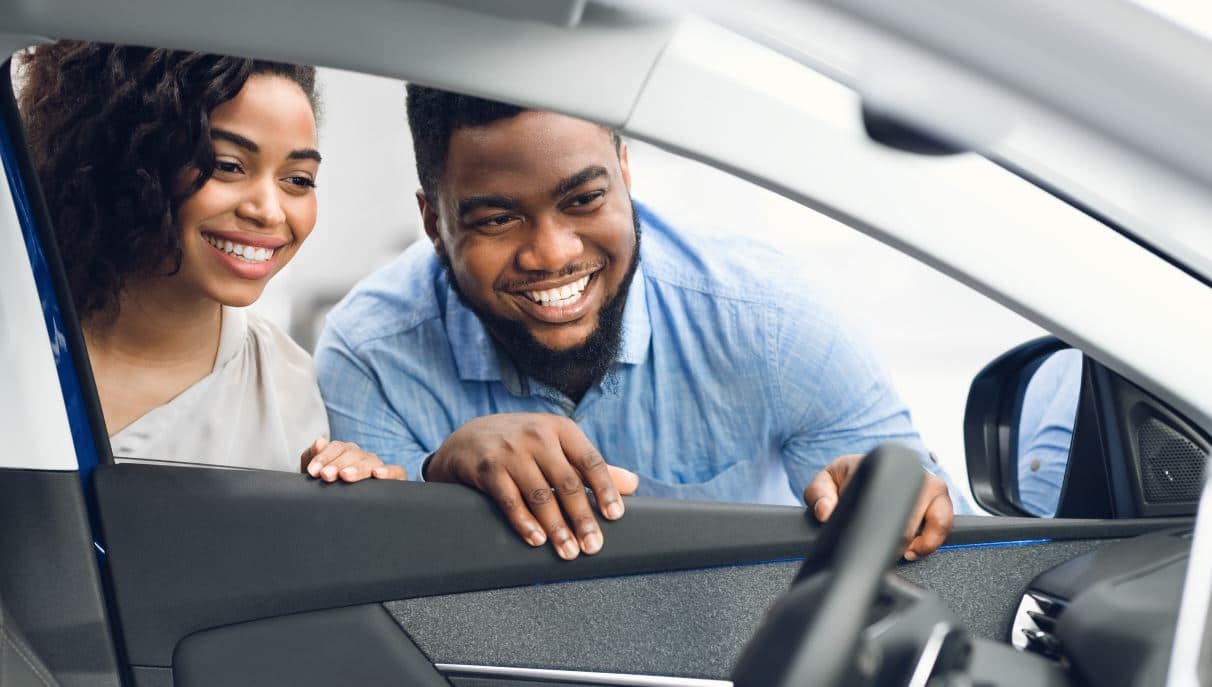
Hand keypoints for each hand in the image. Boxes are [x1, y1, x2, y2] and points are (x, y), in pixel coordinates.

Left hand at [301, 437, 407, 482]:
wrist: (347, 517)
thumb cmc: (331, 492)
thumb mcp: (318, 475)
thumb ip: (312, 457)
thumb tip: (319, 442)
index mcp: (344, 453)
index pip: (335, 448)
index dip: (323, 458)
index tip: (313, 471)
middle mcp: (361, 458)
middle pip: (352, 453)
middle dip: (337, 464)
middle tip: (326, 475)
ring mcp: (378, 466)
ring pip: (371, 461)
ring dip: (357, 468)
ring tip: (346, 476)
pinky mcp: (396, 478)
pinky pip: (397, 471)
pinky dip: (389, 471)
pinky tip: (378, 474)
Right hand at [425, 413, 638, 559]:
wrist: (468, 439)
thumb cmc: (523, 445)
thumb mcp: (557, 446)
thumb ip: (592, 466)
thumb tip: (633, 484)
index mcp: (561, 429)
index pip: (590, 461)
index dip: (605, 490)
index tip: (615, 516)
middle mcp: (538, 436)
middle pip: (567, 482)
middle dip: (582, 518)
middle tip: (593, 546)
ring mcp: (511, 450)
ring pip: (540, 495)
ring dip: (556, 527)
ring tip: (568, 551)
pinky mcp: (488, 467)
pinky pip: (510, 500)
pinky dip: (525, 523)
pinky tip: (537, 540)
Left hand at [803, 453, 953, 560]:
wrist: (865, 473)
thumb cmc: (847, 477)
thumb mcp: (826, 482)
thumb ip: (818, 494)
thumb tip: (825, 512)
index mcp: (887, 463)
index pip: (889, 497)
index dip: (879, 527)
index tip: (871, 542)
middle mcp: (916, 472)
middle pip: (914, 517)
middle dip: (897, 542)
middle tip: (880, 552)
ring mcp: (933, 486)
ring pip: (938, 522)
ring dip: (920, 543)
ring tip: (901, 551)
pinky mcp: (943, 502)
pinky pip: (947, 527)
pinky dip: (932, 542)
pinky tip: (914, 550)